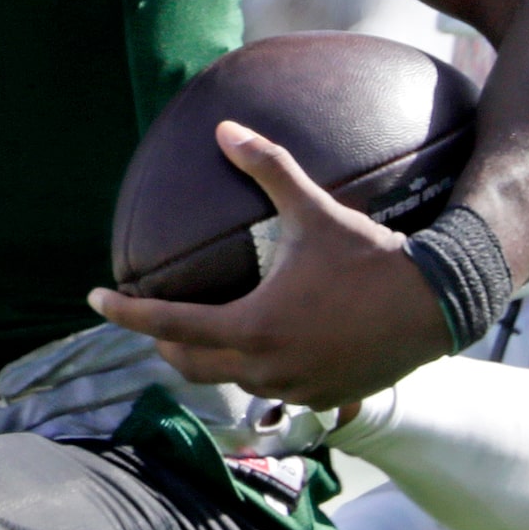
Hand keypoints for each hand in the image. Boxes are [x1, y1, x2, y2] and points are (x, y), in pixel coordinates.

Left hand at [90, 121, 450, 410]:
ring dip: (209, 358)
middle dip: (163, 341)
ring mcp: (294, 391)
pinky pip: (271, 391)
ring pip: (230, 380)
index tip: (94, 300)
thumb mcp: (314, 210)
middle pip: (188, 365)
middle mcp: (265, 368)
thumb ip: (268, 168)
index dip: (125, 313)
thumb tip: (225, 129)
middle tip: (152, 315)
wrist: (434, 305)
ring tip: (201, 329)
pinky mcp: (321, 400)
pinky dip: (253, 370)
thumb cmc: (368, 256)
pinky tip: (259, 347)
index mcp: (252, 327)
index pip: (167, 324)